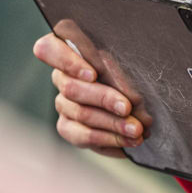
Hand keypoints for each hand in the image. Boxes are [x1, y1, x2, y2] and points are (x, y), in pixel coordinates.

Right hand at [33, 32, 145, 157]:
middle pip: (72, 88)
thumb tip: (132, 88)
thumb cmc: (136, 68)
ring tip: (137, 131)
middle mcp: (62, 78)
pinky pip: (83, 137)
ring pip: (80, 114)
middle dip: (104, 99)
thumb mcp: (130, 59)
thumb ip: (122, 64)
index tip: (93, 74)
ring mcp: (64, 104)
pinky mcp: (70, 127)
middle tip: (128, 108)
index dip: (67, 62)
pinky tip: (129, 143)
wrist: (142, 97)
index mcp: (70, 51)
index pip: (49, 49)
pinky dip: (109, 141)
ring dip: (112, 124)